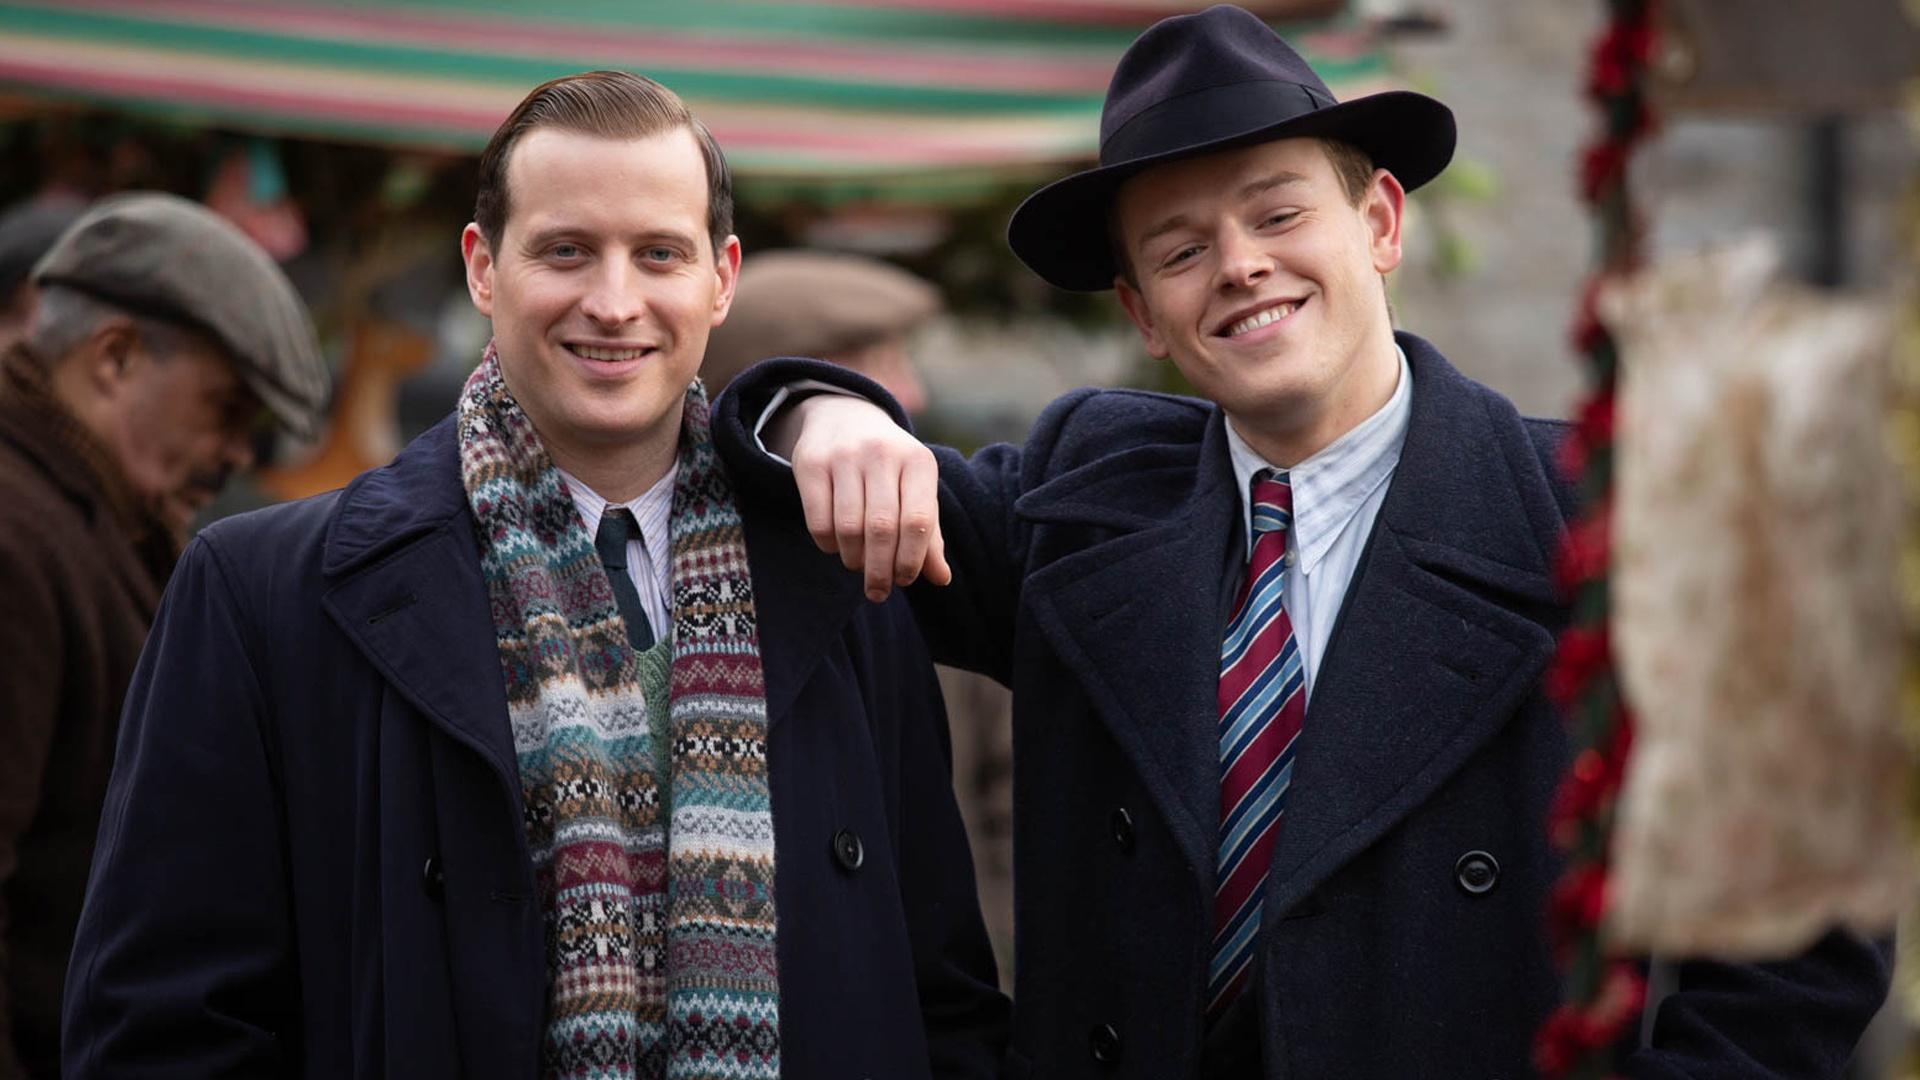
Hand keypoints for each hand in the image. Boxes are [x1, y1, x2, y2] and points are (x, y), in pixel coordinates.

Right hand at [781, 394, 950, 601]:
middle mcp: (882, 453)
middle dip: (880, 569)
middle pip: (881, 528)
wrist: (844, 416)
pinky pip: (818, 521)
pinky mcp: (811, 463)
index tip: (904, 581)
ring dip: (854, 559)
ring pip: (848, 527)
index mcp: (918, 461)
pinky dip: (828, 545)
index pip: (918, 521)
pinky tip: (837, 547)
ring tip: (858, 566)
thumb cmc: (890, 466)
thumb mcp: (915, 489)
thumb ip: (929, 533)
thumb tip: (941, 578)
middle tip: (877, 591)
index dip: (911, 559)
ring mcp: (843, 456)